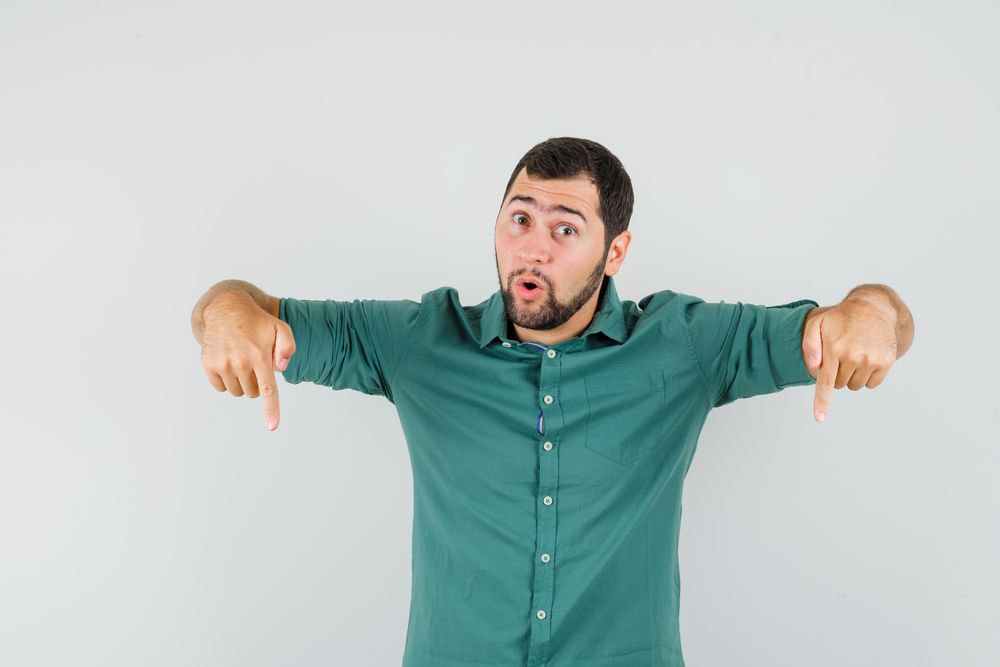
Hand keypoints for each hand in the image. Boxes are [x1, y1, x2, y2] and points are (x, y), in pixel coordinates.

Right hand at [199, 292, 296, 430]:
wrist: (226, 309)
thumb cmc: (257, 322)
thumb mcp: (280, 328)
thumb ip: (287, 347)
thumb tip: (280, 369)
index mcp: (260, 355)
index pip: (267, 389)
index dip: (271, 410)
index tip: (272, 426)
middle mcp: (240, 361)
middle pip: (252, 393)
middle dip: (256, 383)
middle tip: (255, 364)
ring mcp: (222, 364)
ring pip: (237, 392)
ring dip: (242, 383)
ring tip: (242, 362)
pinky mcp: (209, 364)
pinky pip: (221, 388)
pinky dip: (226, 380)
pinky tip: (229, 362)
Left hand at [801, 295, 897, 422]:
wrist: (873, 307)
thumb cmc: (841, 318)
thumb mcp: (817, 324)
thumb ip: (809, 346)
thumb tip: (814, 368)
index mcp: (834, 348)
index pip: (827, 382)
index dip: (822, 402)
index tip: (820, 418)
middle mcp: (854, 356)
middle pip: (840, 385)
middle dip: (837, 375)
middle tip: (840, 356)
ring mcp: (872, 359)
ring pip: (856, 386)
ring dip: (852, 376)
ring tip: (853, 355)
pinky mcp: (886, 362)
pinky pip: (872, 384)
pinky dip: (867, 377)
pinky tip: (866, 358)